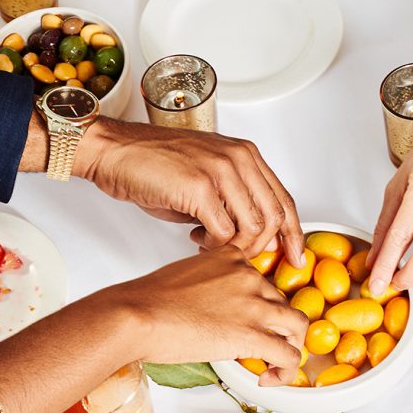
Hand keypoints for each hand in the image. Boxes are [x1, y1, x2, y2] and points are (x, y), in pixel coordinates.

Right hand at [77, 119, 304, 264]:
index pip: (283, 199)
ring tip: (211, 246)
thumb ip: (235, 201)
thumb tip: (255, 237)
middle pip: (274, 216)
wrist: (115, 152)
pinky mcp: (200, 187)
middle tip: (243, 260)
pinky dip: (214, 246)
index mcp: (245, 154)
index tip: (296, 257)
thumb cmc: (155, 165)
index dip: (293, 233)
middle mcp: (239, 158)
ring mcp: (221, 170)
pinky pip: (224, 233)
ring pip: (252, 227)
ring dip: (235, 248)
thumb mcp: (208, 178)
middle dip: (263, 248)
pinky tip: (197, 240)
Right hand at [109, 246, 307, 385]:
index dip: (260, 306)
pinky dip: (285, 371)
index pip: (262, 280)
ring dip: (289, 347)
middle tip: (261, 348)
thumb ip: (210, 287)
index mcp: (232, 257)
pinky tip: (268, 379)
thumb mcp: (185, 276)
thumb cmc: (148, 302)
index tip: (250, 322)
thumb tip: (214, 314)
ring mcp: (254, 304)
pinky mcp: (253, 334)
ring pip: (297, 326)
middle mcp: (249, 276)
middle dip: (275, 328)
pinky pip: (288, 355)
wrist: (136, 315)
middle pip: (281, 302)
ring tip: (273, 365)